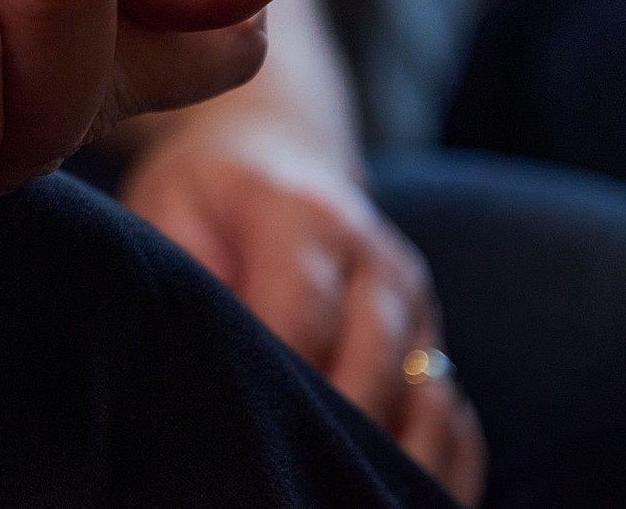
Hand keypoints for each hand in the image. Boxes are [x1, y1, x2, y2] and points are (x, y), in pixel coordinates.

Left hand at [120, 131, 486, 503]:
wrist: (273, 152)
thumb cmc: (206, 200)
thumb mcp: (170, 208)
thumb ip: (182, 273)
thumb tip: (188, 352)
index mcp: (300, 216)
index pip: (302, 312)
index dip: (279, 378)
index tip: (243, 432)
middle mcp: (373, 256)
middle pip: (374, 363)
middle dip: (337, 427)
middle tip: (287, 482)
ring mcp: (413, 297)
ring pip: (424, 396)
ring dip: (387, 454)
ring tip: (337, 495)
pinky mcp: (431, 334)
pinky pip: (455, 414)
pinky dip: (436, 460)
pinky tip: (394, 493)